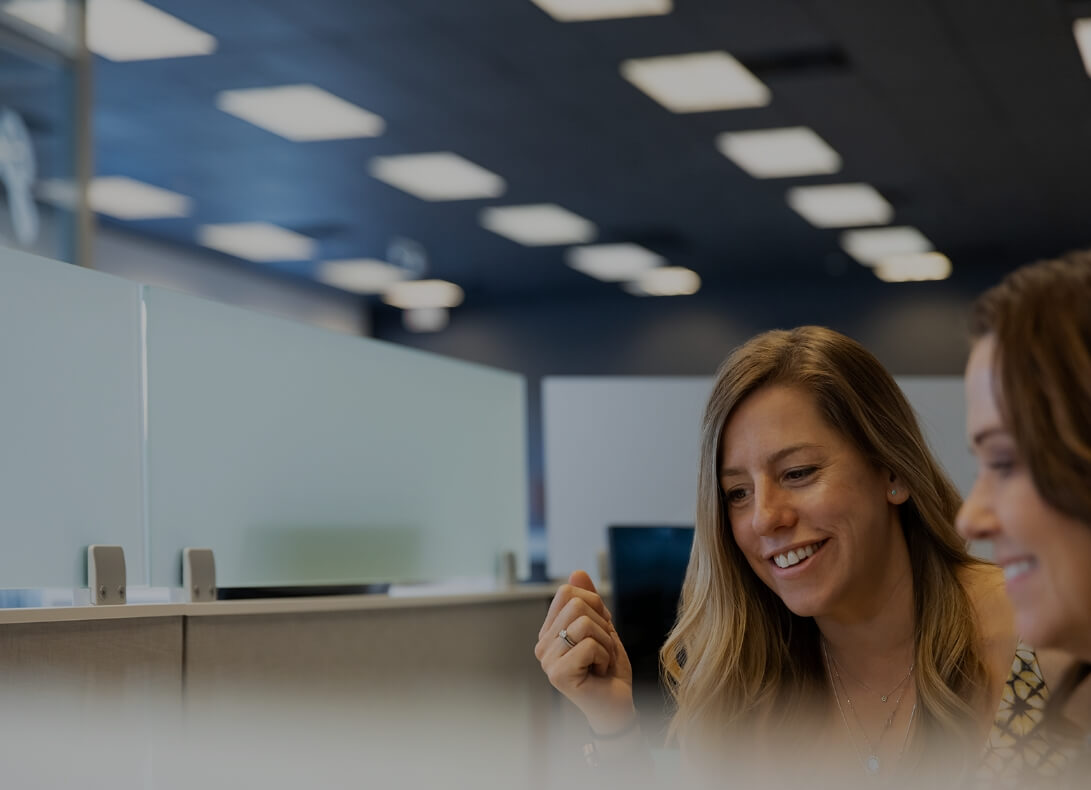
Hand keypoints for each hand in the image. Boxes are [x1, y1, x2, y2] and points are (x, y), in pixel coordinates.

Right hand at [534, 570, 635, 733]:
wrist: (617, 705)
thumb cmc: (609, 670)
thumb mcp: (603, 627)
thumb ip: (590, 600)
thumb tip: (577, 572)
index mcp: (549, 631)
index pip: (567, 592)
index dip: (595, 605)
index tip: (600, 630)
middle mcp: (543, 644)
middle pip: (577, 605)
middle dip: (602, 625)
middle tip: (602, 649)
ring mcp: (548, 660)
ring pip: (584, 623)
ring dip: (605, 642)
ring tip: (601, 661)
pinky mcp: (558, 674)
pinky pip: (589, 645)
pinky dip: (605, 656)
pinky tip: (599, 672)